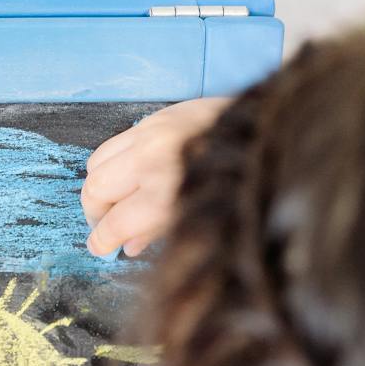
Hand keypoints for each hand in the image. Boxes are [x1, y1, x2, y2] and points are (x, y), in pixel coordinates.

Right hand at [80, 97, 229, 256]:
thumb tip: (126, 246)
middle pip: (95, 190)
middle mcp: (152, 161)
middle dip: (93, 214)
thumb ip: (155, 234)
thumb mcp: (198, 220)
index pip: (113, 224)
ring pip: (97, 163)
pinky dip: (116, 162)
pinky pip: (116, 142)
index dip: (101, 241)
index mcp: (166, 194)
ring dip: (100, 186)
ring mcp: (152, 134)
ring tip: (115, 200)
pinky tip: (133, 175)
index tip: (100, 248)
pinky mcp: (156, 117)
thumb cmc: (241, 184)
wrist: (271, 133)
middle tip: (104, 226)